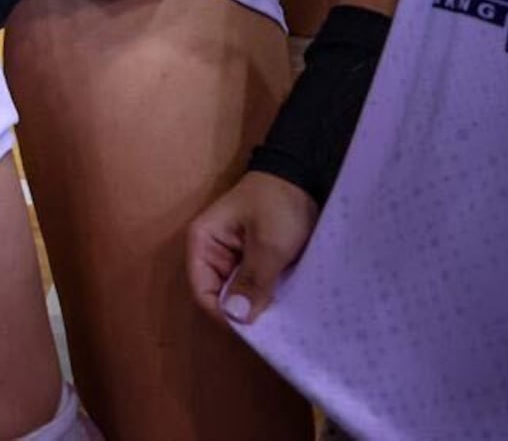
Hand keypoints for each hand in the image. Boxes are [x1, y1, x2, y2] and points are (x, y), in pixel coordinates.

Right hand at [187, 171, 317, 327]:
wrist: (304, 177)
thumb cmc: (278, 205)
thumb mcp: (269, 245)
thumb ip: (252, 281)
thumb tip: (237, 318)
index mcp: (203, 243)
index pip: (202, 292)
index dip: (225, 314)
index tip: (256, 330)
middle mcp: (212, 252)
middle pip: (219, 295)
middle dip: (243, 311)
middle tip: (274, 328)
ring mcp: (232, 256)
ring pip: (238, 292)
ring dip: (257, 304)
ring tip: (282, 318)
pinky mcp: (251, 258)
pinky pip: (253, 284)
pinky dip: (267, 295)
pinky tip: (286, 304)